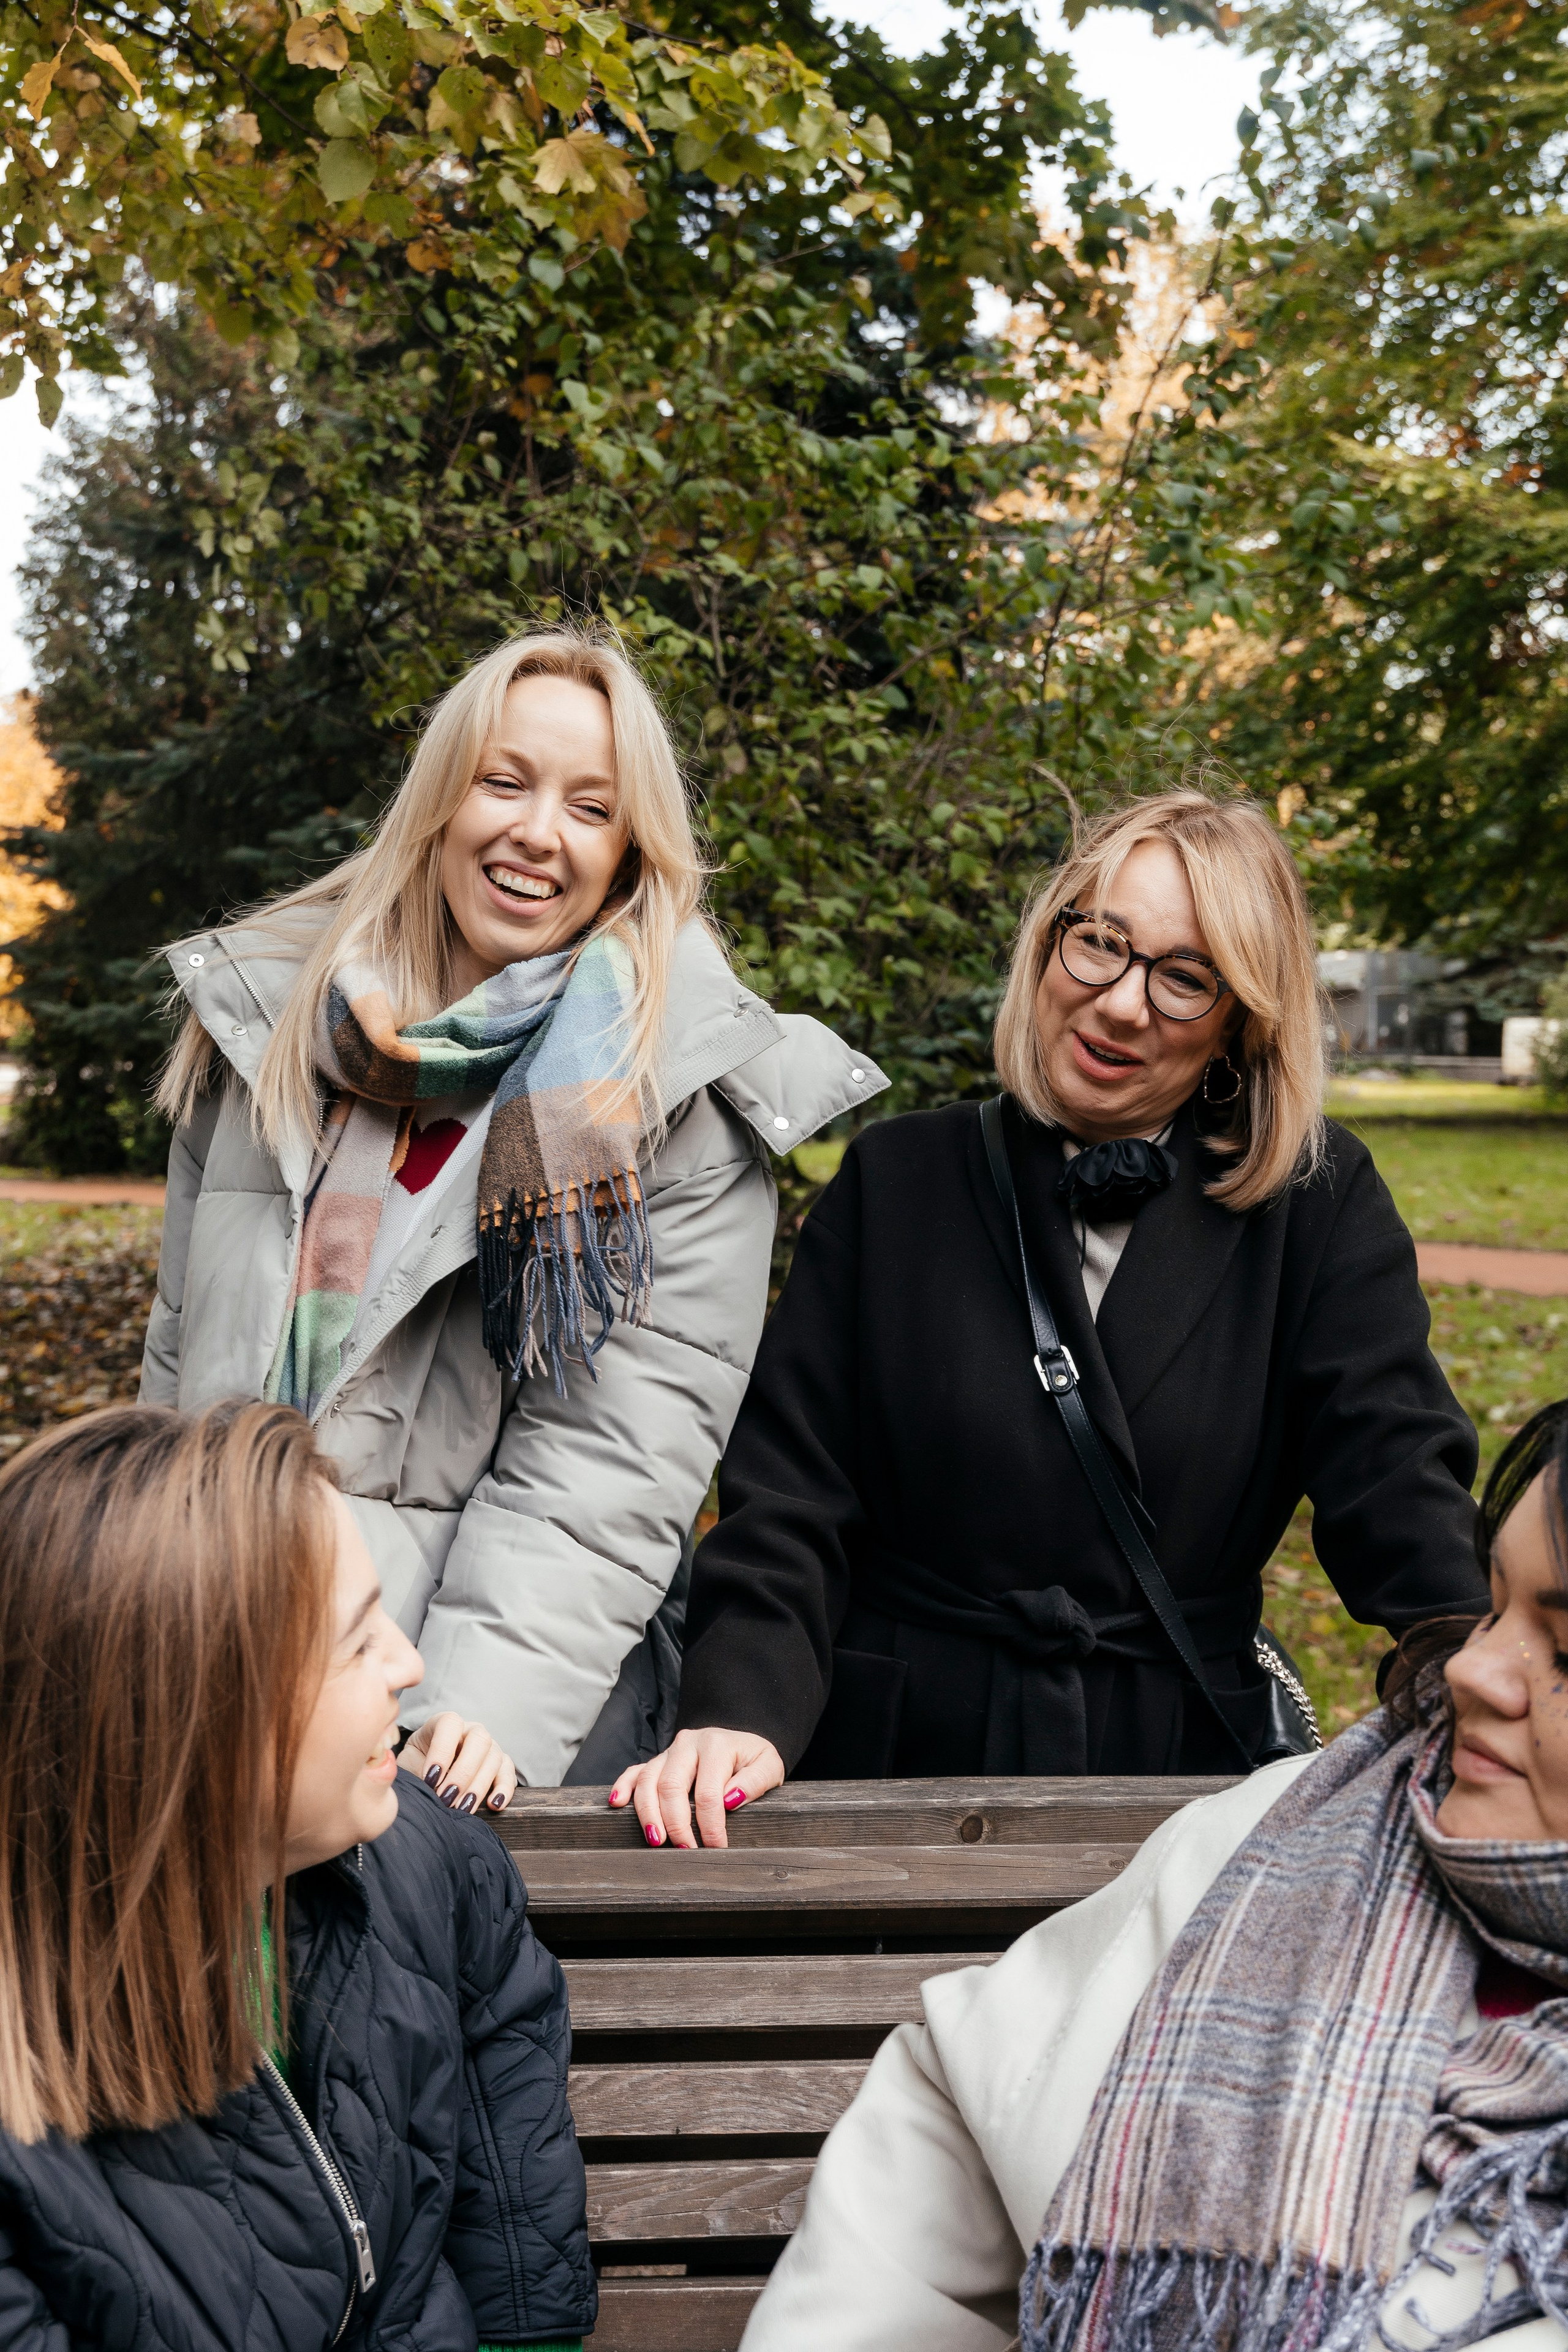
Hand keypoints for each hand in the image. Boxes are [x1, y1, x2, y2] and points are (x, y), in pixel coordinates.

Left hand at [401, 1713, 517, 1816]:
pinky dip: (504, 1789)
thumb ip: (408, 1767)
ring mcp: (488, 1746)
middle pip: (479, 1739)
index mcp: (444, 1723)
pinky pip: (509, 1772)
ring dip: (479, 1785)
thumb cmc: (415, 1768)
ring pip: (494, 1757)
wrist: (426, 1780)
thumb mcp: (406, 1764)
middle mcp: (470, 1730)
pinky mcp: (500, 1764)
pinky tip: (493, 1805)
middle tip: (447, 1797)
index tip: (430, 1779)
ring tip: (462, 1808)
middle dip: (463, 1772)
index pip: (450, 1724)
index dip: (442, 1751)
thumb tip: (406, 1779)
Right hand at [610, 1727, 784, 1848]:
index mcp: (717, 1745)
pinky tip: (617, 1803)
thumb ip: (755, 1781)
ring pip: (648, 1780)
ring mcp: (669, 1751)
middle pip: (671, 1786)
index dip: (710, 1825)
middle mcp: (689, 1743)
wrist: (743, 1744)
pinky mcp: (658, 1760)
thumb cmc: (755, 1760)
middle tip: (685, 1850)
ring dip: (648, 1813)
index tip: (716, 1849)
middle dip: (676, 1823)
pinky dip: (623, 1786)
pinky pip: (635, 1771)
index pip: (708, 1792)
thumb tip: (731, 1800)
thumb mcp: (769, 1766)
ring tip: (656, 1840)